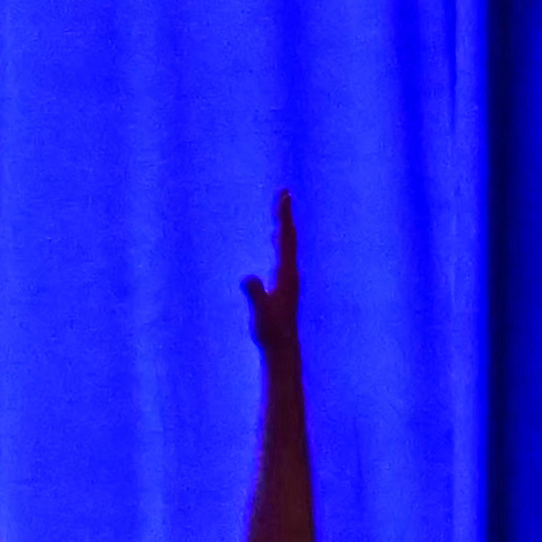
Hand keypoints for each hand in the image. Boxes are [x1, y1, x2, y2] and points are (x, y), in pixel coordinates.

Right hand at [243, 190, 306, 381]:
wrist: (283, 349)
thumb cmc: (271, 332)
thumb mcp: (261, 314)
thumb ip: (257, 295)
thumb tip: (250, 277)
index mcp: (287, 275)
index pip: (287, 240)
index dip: (285, 217)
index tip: (285, 197)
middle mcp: (291, 273)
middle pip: (291, 238)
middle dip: (286, 214)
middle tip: (285, 193)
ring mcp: (289, 279)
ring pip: (289, 245)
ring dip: (285, 225)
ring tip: (283, 209)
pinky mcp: (284, 285)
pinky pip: (284, 254)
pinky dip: (281, 240)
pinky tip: (278, 239)